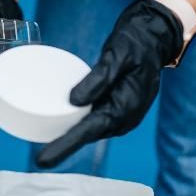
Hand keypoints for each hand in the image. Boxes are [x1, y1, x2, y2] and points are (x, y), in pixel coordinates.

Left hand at [36, 0, 184, 167]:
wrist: (155, 36)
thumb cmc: (136, 42)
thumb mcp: (117, 55)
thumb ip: (98, 79)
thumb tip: (74, 101)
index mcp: (126, 107)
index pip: (89, 131)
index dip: (64, 146)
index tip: (42, 160)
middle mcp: (124, 116)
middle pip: (88, 135)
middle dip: (64, 145)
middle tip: (40, 157)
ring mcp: (121, 113)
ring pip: (90, 129)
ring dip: (70, 135)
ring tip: (45, 142)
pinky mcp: (116, 107)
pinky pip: (93, 119)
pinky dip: (78, 122)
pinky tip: (61, 122)